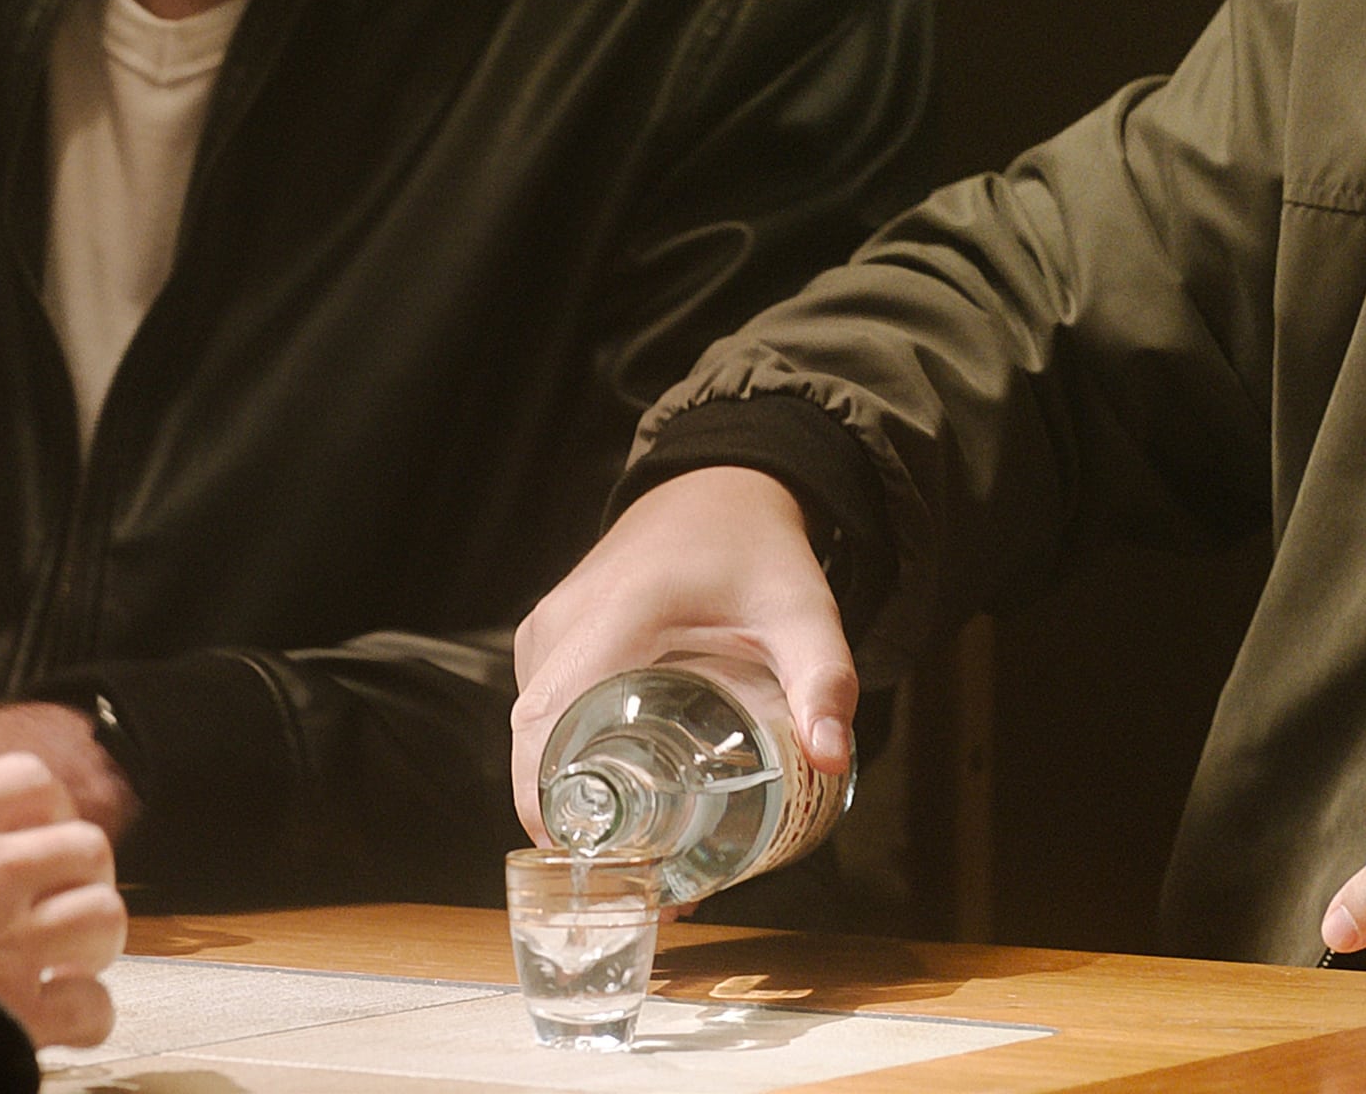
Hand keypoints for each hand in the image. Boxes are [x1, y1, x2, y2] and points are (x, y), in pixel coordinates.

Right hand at [0, 753, 125, 1047]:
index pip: (31, 779)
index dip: (48, 810)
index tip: (39, 834)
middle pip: (87, 846)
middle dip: (80, 876)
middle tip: (57, 900)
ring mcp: (1, 944)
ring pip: (103, 916)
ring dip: (91, 940)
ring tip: (63, 954)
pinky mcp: (14, 1017)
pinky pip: (92, 1005)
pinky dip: (85, 1013)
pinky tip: (57, 1014)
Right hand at [510, 465, 855, 838]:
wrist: (716, 489)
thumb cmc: (756, 550)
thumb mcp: (802, 611)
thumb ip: (823, 679)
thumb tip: (832, 758)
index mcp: (615, 615)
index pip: (550, 719)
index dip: (549, 798)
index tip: (587, 861)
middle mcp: (564, 623)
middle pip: (534, 738)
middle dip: (568, 815)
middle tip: (632, 878)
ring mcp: (549, 630)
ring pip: (533, 728)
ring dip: (567, 790)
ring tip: (634, 850)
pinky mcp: (551, 638)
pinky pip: (542, 708)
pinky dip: (566, 755)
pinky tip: (619, 796)